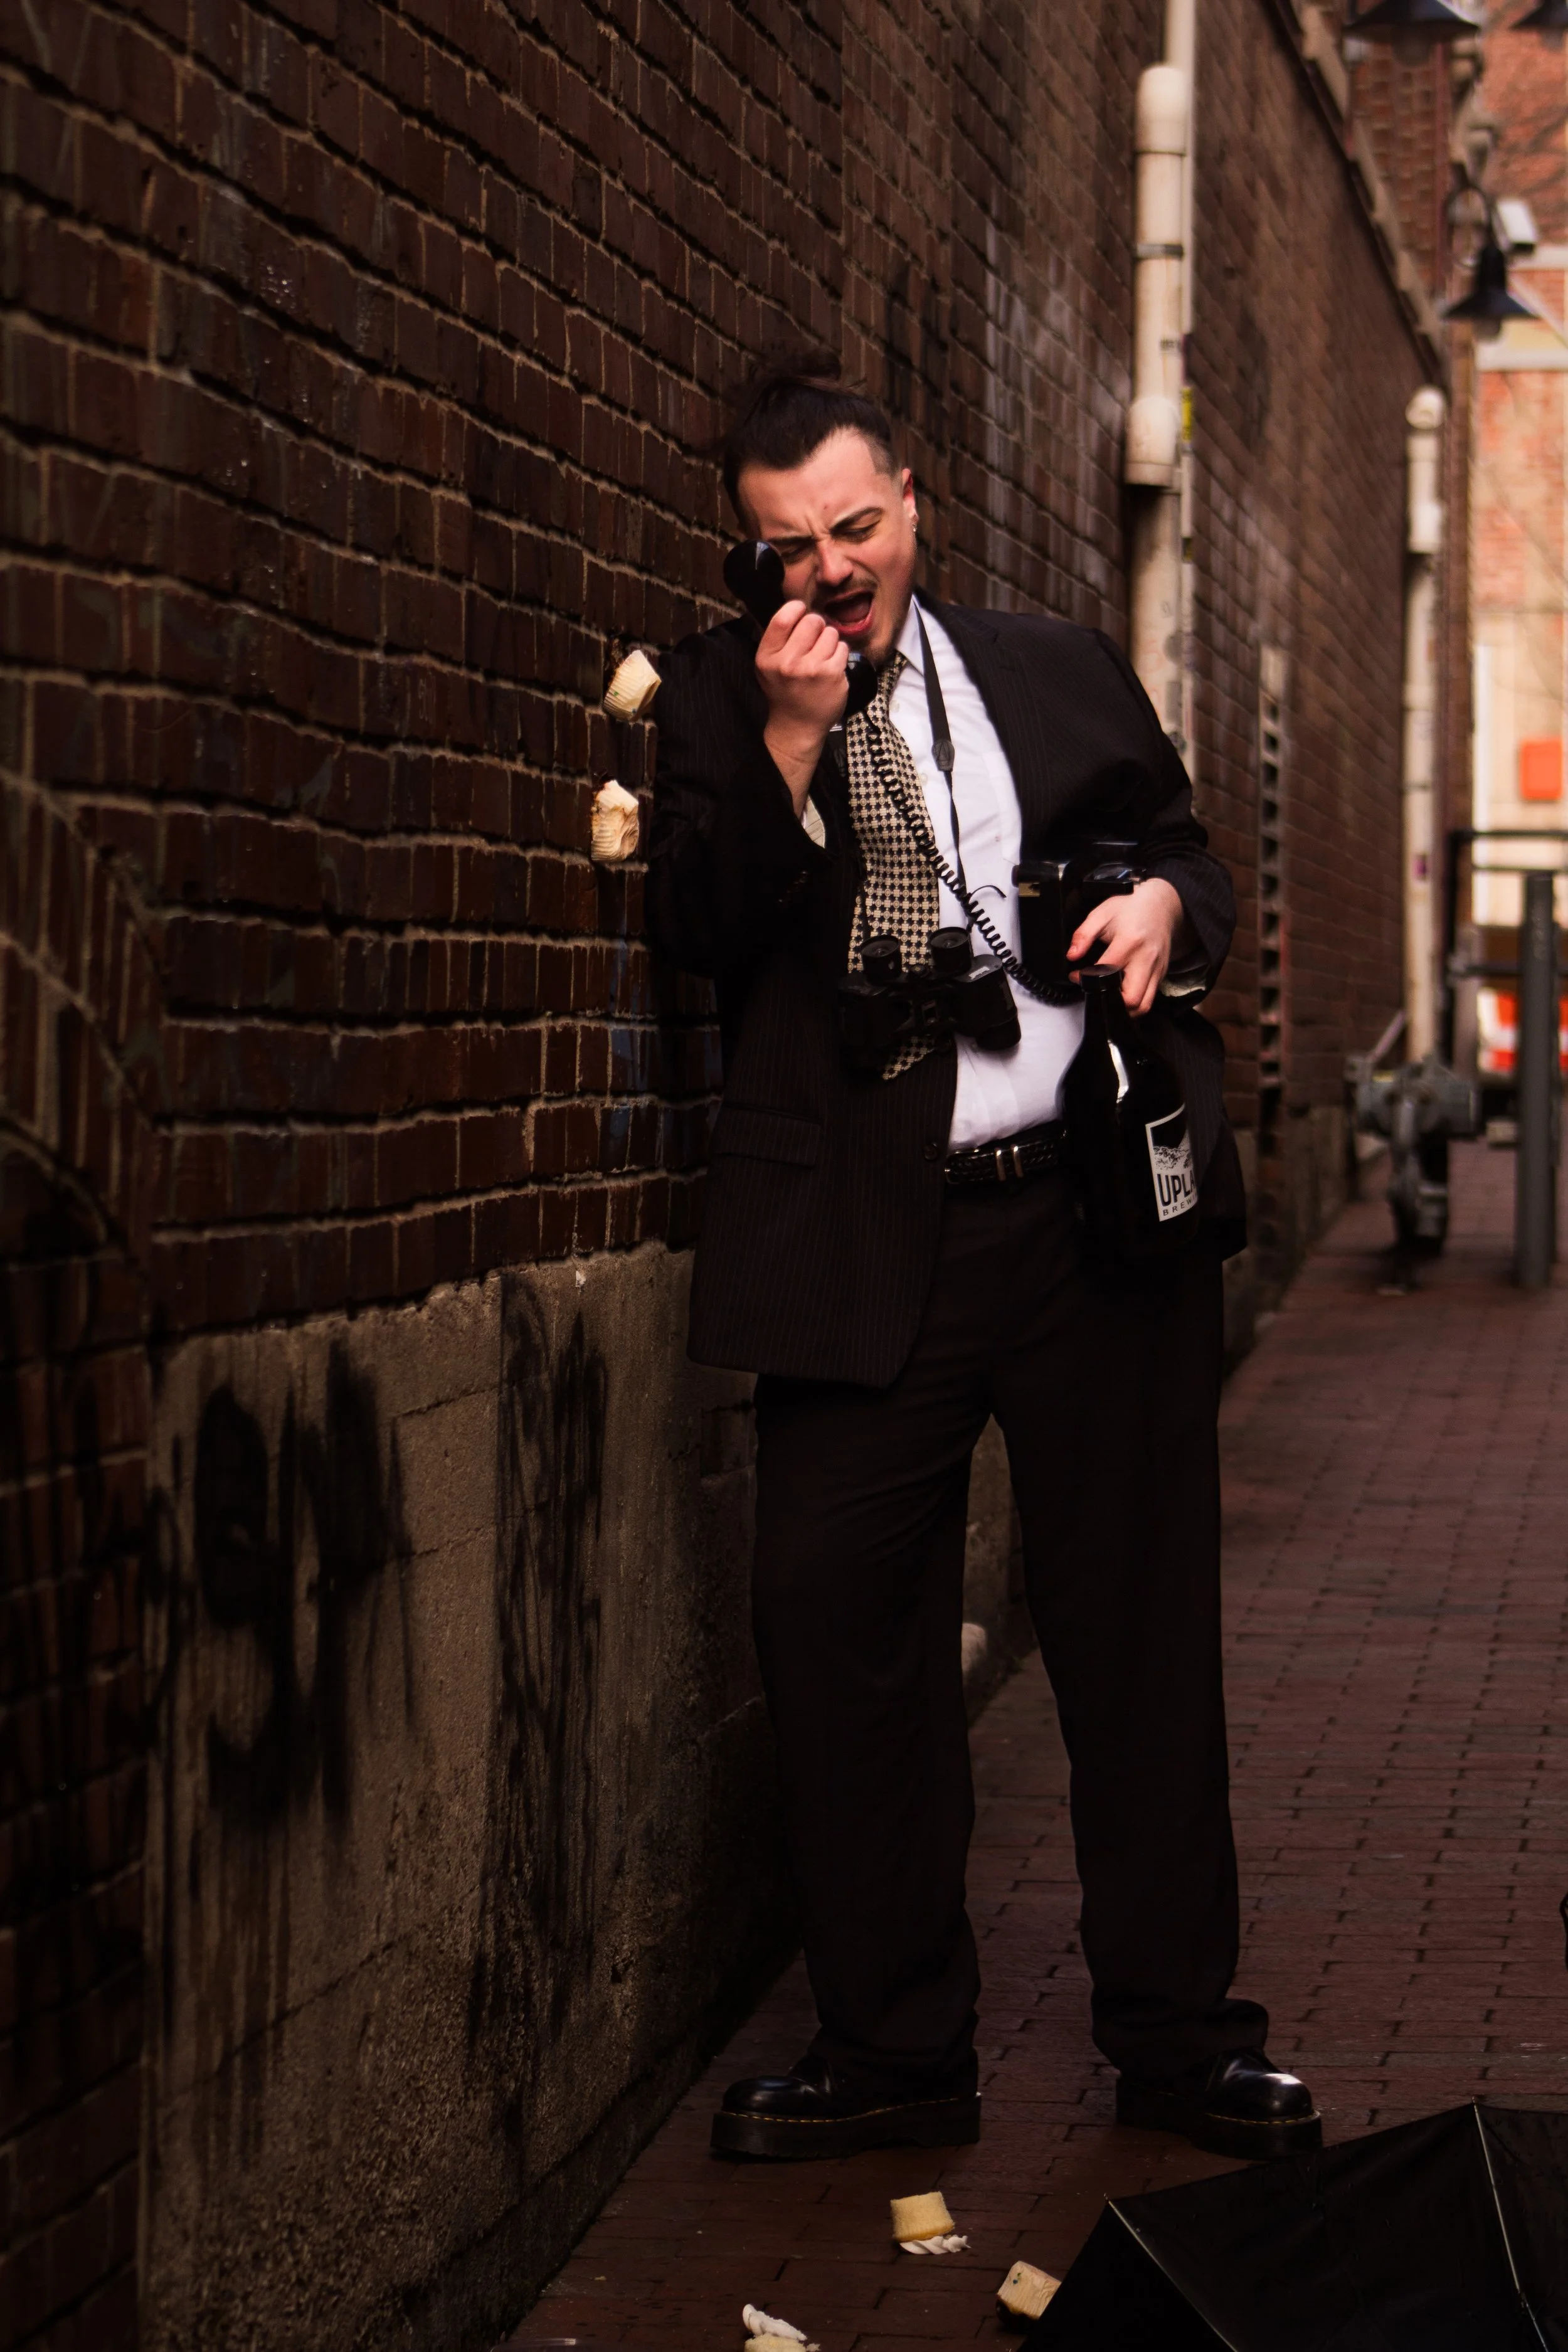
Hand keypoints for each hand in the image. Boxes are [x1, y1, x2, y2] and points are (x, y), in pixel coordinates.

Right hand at [757, 600, 848, 812]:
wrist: (797, 726)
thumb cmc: (785, 691)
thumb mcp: (769, 665)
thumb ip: (778, 639)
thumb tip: (799, 608)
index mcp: (767, 657)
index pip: (783, 617)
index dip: (796, 609)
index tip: (801, 614)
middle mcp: (787, 663)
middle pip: (812, 621)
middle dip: (816, 627)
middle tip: (814, 642)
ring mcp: (811, 670)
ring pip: (830, 633)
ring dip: (829, 642)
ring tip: (821, 658)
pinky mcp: (833, 676)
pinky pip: (842, 648)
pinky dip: (839, 655)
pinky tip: (831, 668)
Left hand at [1069, 877, 1185, 1015]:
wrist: (1161, 905)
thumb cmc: (1132, 908)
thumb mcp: (1102, 914)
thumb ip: (1083, 935)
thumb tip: (1072, 955)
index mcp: (1130, 942)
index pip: (1107, 972)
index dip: (1087, 978)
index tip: (1077, 976)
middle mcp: (1147, 959)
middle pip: (1131, 998)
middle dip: (1110, 1001)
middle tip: (1097, 990)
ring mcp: (1157, 969)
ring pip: (1144, 1005)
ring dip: (1124, 1007)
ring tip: (1109, 994)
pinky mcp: (1162, 974)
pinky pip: (1150, 998)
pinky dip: (1135, 1001)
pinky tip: (1122, 989)